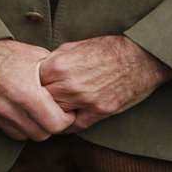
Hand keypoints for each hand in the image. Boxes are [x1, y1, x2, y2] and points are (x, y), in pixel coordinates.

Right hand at [0, 39, 74, 141]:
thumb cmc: (2, 53)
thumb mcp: (33, 55)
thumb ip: (53, 74)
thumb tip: (69, 83)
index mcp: (26, 93)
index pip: (56, 124)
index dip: (65, 119)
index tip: (65, 111)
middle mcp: (10, 108)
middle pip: (42, 134)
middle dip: (51, 125)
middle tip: (52, 113)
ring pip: (25, 135)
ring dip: (33, 127)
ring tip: (36, 113)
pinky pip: (8, 131)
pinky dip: (17, 126)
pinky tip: (19, 112)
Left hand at [38, 35, 171, 130]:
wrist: (140, 56)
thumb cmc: (108, 48)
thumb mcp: (74, 46)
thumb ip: (54, 60)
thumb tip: (40, 69)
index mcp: (59, 66)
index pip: (32, 82)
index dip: (31, 85)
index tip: (31, 88)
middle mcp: (69, 85)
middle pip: (41, 100)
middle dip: (39, 101)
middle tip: (38, 102)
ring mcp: (85, 100)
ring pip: (56, 114)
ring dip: (53, 113)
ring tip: (50, 112)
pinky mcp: (100, 111)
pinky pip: (76, 125)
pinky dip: (69, 125)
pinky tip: (65, 122)